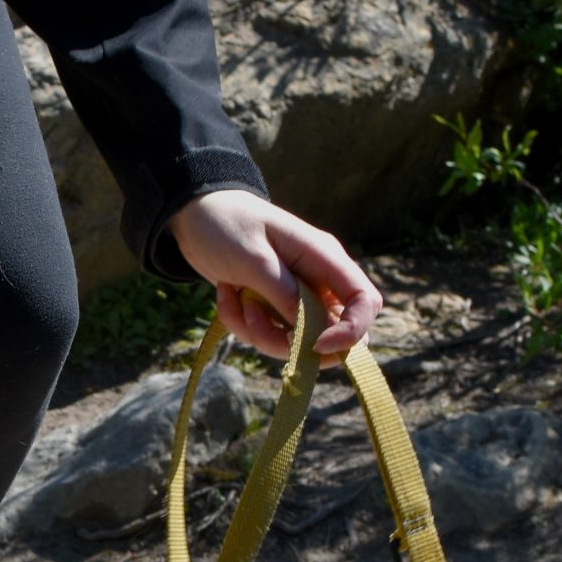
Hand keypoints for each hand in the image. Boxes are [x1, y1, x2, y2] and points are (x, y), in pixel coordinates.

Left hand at [165, 189, 381, 362]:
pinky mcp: (273, 305)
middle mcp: (318, 280)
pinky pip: (268, 333)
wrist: (196, 216)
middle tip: (257, 325)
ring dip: (258, 332)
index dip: (351, 331)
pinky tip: (225, 295)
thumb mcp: (254, 259)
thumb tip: (311, 332)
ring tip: (233, 299)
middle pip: (332, 331)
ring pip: (295, 340)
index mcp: (325, 259)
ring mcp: (296, 295)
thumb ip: (284, 295)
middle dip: (294, 342)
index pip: (365, 301)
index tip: (316, 345)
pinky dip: (242, 324)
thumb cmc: (228, 226)